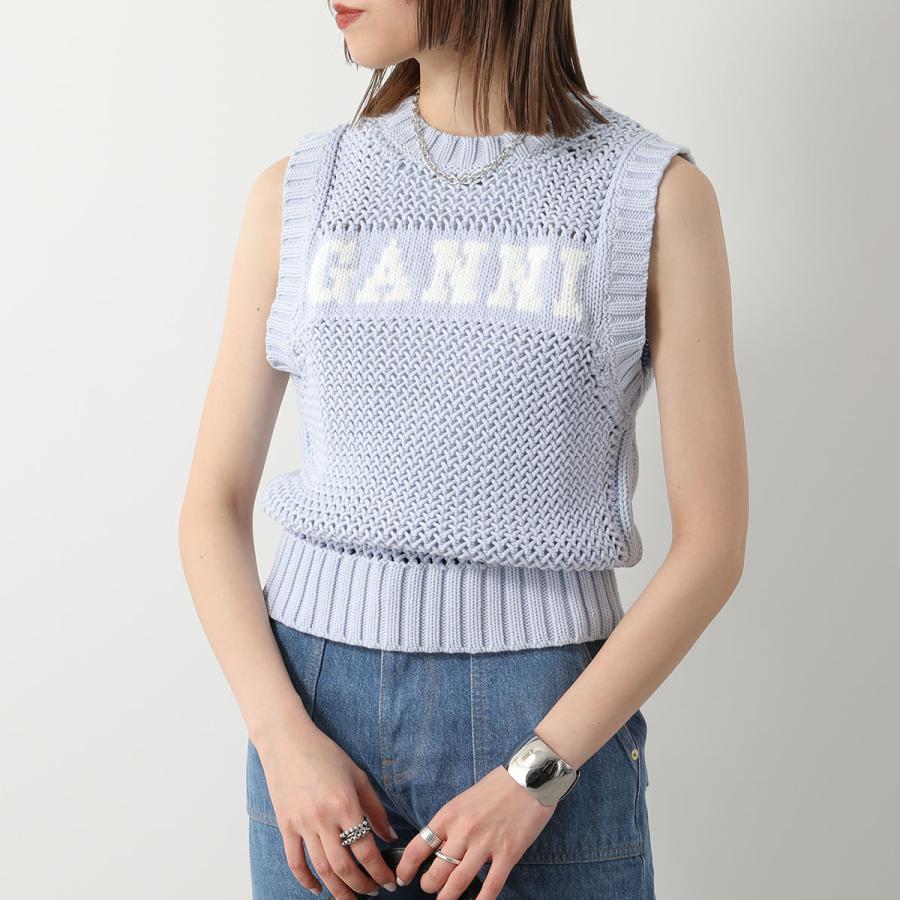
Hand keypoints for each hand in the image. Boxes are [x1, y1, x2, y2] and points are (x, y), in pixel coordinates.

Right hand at [255, 718, 399, 897]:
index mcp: (346, 804)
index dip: (379, 872)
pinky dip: (306, 881)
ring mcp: (302, 823)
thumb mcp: (357, 775)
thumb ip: (375, 808)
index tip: (389, 882)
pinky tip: (318, 889)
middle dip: (362, 886)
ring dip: (338, 889)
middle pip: (344, 867)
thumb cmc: (325, 754)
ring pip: (321, 869)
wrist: (287, 741)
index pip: (366, 850)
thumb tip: (389, 836)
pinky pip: (295, 861)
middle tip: (373, 893)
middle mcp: (324, 818)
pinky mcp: (285, 826)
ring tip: (351, 898)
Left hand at [395, 765, 556, 898]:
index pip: (418, 848)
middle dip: (429, 886)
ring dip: (448, 898)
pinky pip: (490, 886)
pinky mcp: (508, 853)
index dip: (406, 869)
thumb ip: (451, 823)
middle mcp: (463, 830)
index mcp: (449, 815)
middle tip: (430, 889)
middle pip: (436, 872)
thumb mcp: (464, 800)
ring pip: (458, 883)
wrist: (529, 777)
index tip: (403, 878)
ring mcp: (486, 843)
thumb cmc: (497, 787)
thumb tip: (437, 848)